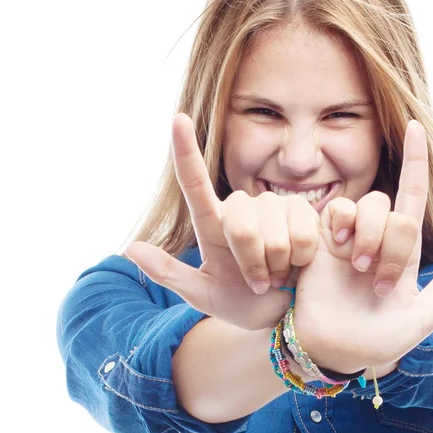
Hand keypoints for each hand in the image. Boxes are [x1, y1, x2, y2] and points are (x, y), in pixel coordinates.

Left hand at [124, 113, 320, 329]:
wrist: (286, 313)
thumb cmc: (243, 303)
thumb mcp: (204, 294)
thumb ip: (168, 273)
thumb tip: (129, 248)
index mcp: (213, 224)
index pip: (195, 184)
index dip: (186, 151)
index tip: (177, 119)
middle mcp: (243, 208)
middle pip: (239, 225)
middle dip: (250, 263)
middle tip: (260, 280)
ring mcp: (274, 206)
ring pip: (271, 233)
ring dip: (276, 265)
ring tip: (280, 271)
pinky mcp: (302, 210)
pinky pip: (300, 232)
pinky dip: (300, 258)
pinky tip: (300, 262)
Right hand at [291, 120, 432, 372]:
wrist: (334, 349)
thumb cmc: (378, 339)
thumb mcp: (420, 319)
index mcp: (404, 252)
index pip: (413, 199)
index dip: (415, 163)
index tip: (417, 127)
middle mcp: (377, 238)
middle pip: (394, 209)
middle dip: (393, 242)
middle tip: (380, 281)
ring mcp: (349, 237)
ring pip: (366, 206)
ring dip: (368, 236)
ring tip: (358, 268)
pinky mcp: (322, 239)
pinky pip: (335, 213)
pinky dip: (341, 227)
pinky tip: (337, 251)